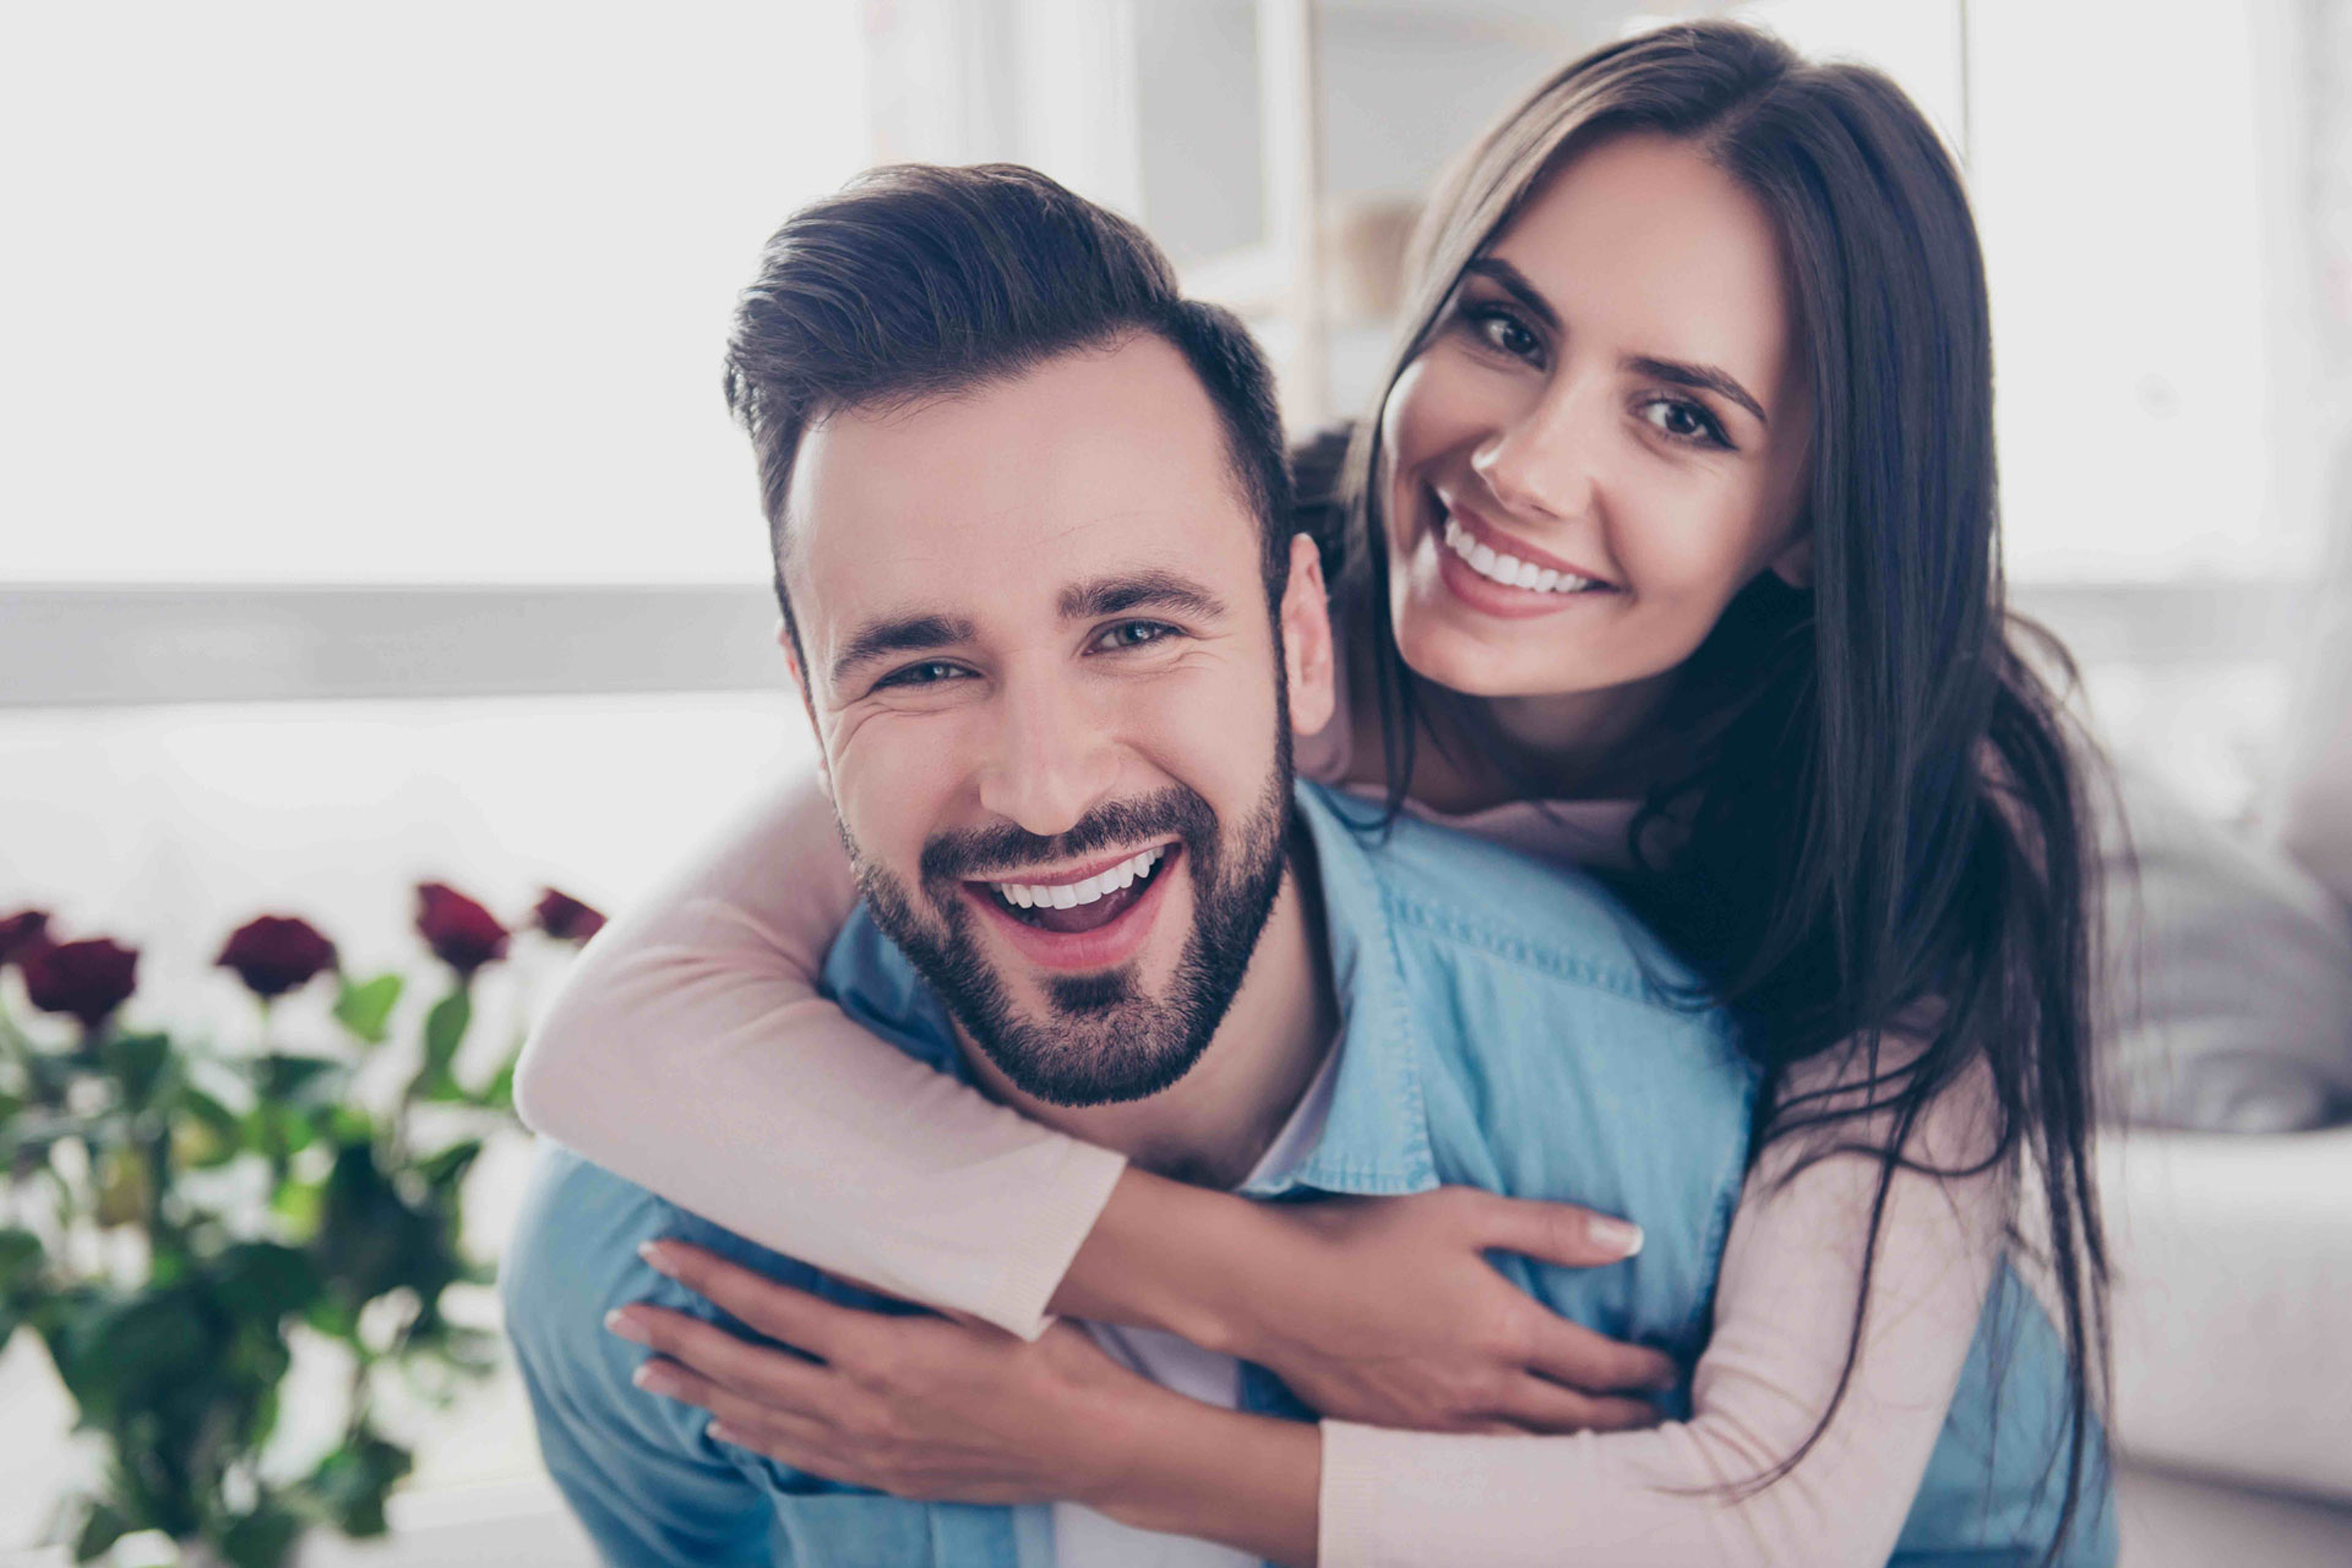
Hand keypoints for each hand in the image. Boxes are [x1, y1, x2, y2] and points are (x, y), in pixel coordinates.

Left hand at [607, 1238, 1173, 1508]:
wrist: (1095, 1443)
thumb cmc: (1050, 1355)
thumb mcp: (981, 1295)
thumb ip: (907, 1268)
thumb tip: (842, 1224)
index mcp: (880, 1353)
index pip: (770, 1309)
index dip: (708, 1279)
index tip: (659, 1253)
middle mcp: (861, 1408)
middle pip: (745, 1370)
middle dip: (677, 1338)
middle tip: (623, 1314)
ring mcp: (870, 1450)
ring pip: (761, 1420)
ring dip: (699, 1390)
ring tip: (648, 1370)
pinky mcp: (888, 1477)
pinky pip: (799, 1456)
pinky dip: (753, 1436)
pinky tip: (725, 1424)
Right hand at [1072, 1179, 1677, 1433]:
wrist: (1273, 1290)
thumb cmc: (1364, 1237)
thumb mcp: (1461, 1211)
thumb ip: (1549, 1228)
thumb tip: (1630, 1240)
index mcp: (1507, 1332)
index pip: (1598, 1365)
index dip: (1642, 1370)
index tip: (1668, 1369)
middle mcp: (1483, 1391)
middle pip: (1575, 1421)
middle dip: (1624, 1421)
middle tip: (1656, 1421)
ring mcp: (1439, 1425)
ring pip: (1529, 1457)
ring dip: (1574, 1455)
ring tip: (1604, 1453)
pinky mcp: (1398, 1440)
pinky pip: (1474, 1470)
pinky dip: (1514, 1471)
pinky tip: (1518, 1464)